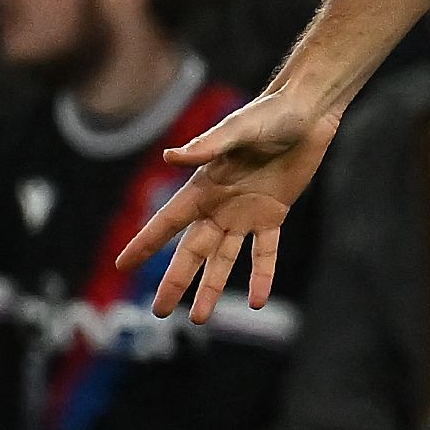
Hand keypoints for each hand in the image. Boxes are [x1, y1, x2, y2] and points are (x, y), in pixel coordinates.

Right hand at [116, 86, 344, 320]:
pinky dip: (262, 275)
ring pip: (224, 260)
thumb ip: (206, 147)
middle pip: (192, 251)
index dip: (145, 245)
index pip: (167, 221)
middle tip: (159, 312)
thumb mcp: (238, 129)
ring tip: (198, 318)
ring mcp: (246, 212)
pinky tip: (258, 301)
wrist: (307, 111)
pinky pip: (265, 252)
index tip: (122, 266)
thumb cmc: (269, 113)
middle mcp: (219, 205)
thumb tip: (168, 158)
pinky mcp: (273, 214)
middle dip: (175, 281)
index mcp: (204, 186)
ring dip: (212, 288)